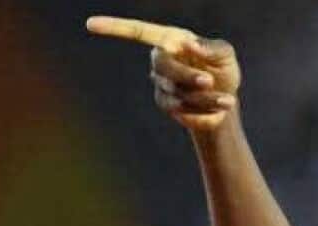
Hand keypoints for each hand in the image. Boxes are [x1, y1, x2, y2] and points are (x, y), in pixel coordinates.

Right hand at [86, 16, 240, 131]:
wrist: (225, 100)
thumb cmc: (223, 70)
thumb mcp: (226, 55)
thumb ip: (213, 47)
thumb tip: (191, 45)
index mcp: (171, 40)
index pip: (140, 32)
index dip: (116, 28)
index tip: (90, 24)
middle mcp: (161, 59)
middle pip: (163, 66)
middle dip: (187, 75)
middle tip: (209, 81)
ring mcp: (161, 83)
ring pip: (177, 90)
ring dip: (205, 97)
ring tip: (227, 99)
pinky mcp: (166, 104)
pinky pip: (182, 107)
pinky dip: (204, 108)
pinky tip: (219, 108)